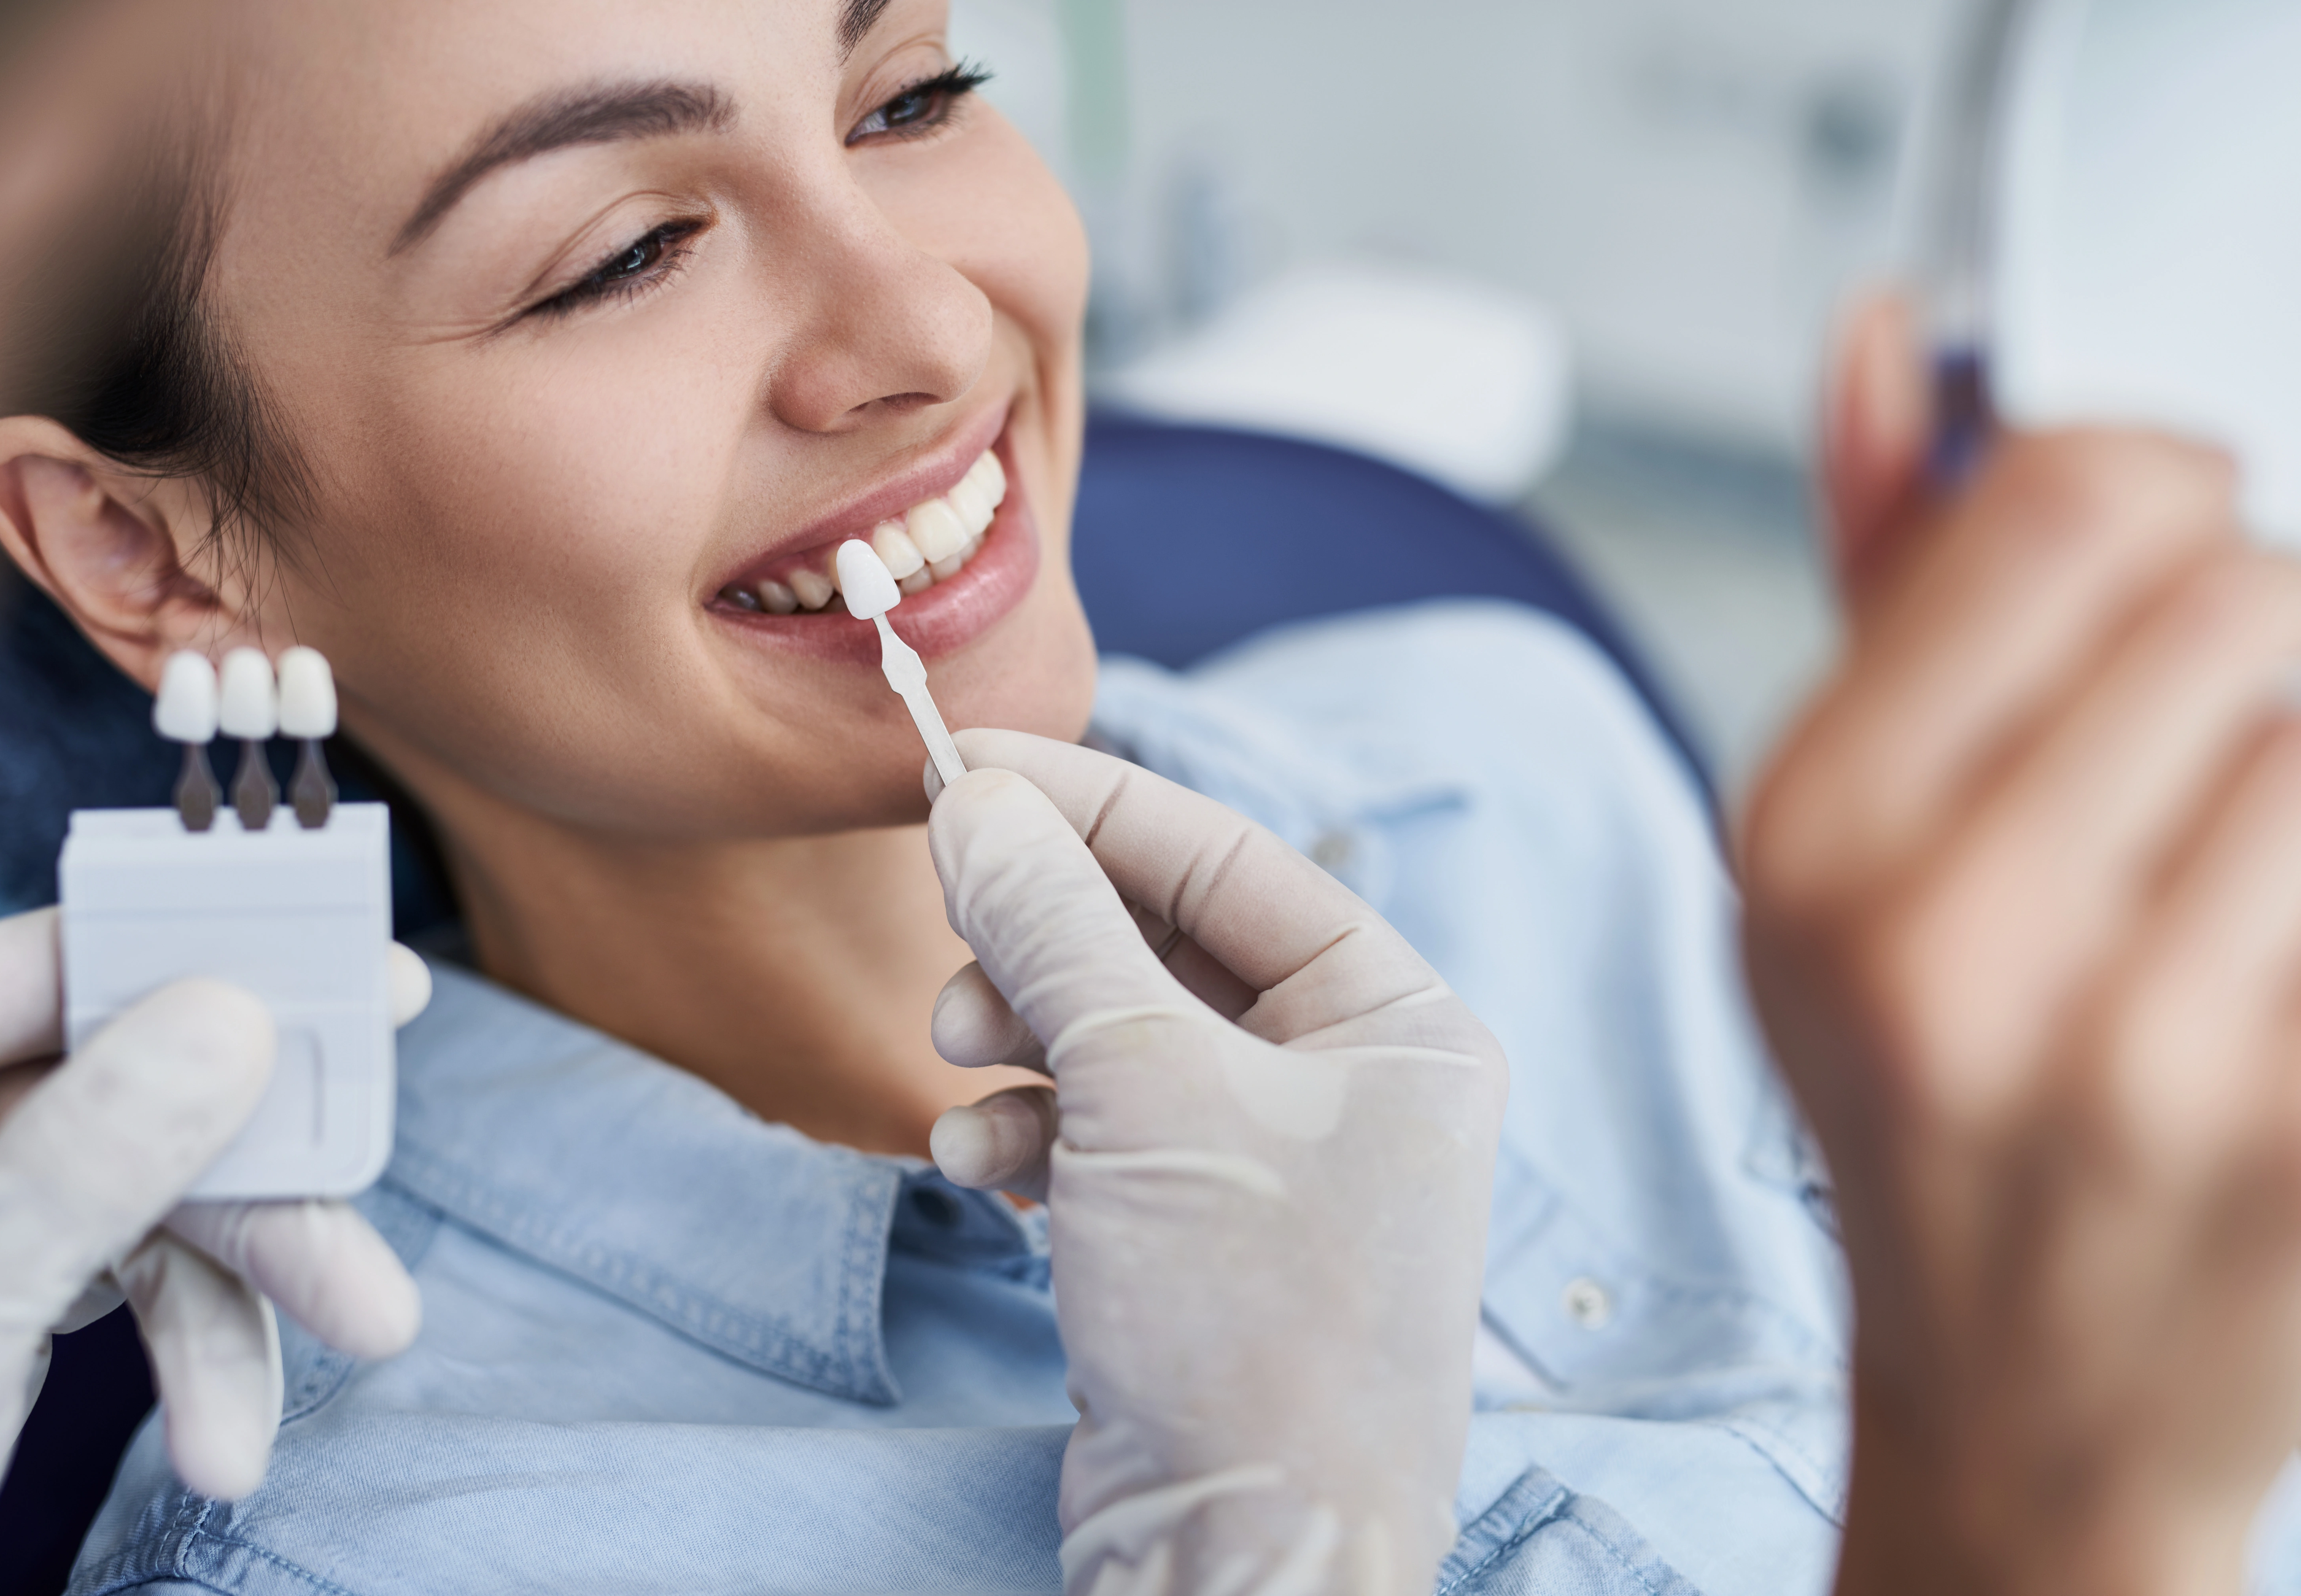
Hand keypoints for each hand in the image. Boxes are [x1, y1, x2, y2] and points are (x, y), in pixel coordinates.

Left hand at [0, 909, 430, 1593]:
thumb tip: (229, 1016)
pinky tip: (225, 1442)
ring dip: (254, 1298)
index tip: (367, 981)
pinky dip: (205, 1358)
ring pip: (173, 1190)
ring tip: (311, 1386)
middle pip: (154, 1088)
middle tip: (370, 1254)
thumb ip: (84, 1157)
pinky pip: (150, 1273)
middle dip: (269, 1196)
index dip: (227, 962)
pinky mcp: (19, 1270)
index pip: (68, 965)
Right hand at [922, 729, 1508, 1595]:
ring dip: (1021, 1036)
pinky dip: (1028, 1131)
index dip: (1092, 803)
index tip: (967, 764)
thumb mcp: (1142, 1089)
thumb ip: (1056, 930)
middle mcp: (1349, 1085)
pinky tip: (977, 1161)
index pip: (1229, 862)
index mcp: (1399, 1023)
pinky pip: (1097, 1134)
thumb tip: (975, 801)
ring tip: (959, 1063)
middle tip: (950, 934)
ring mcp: (1270, 1168)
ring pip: (1115, 1039)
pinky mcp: (1195, 1241)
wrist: (1244, 1558)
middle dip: (1044, 938)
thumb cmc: (1248, 1319)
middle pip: (1164, 946)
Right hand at [1744, 297, 2300, 1594]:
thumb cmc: (1931, 1098)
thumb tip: (1894, 338)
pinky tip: (2271, 952)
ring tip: (2241, 883)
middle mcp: (1956, 946)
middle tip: (2199, 762)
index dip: (2159, 489)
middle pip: (2248, 589)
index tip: (2165, 549)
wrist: (2033, 1404)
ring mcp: (2153, 1057)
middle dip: (2252, 639)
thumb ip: (1885, 571)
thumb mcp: (1845, 840)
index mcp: (1814, 845)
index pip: (2068, 497)